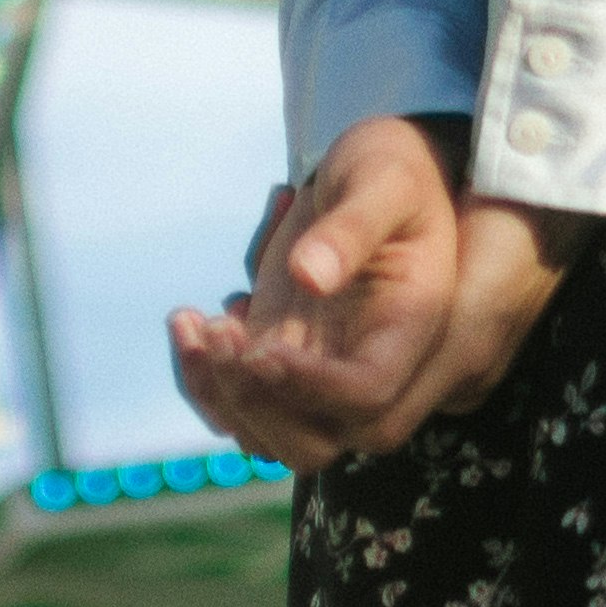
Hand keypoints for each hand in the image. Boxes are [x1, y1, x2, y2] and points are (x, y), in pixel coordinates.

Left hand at [165, 113, 594, 466]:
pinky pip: (247, 406)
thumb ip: (353, 226)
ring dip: (222, 398)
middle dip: (261, 405)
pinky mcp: (290, 361)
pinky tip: (193, 319)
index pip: (370, 394)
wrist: (384, 168)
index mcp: (413, 328)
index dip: (315, 387)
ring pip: (275, 436)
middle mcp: (373, 366)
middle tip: (222, 334)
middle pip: (323, 441)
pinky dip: (207, 382)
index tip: (262, 346)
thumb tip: (307, 275)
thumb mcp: (383, 178)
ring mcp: (327, 370)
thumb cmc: (395, 165)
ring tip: (192, 323)